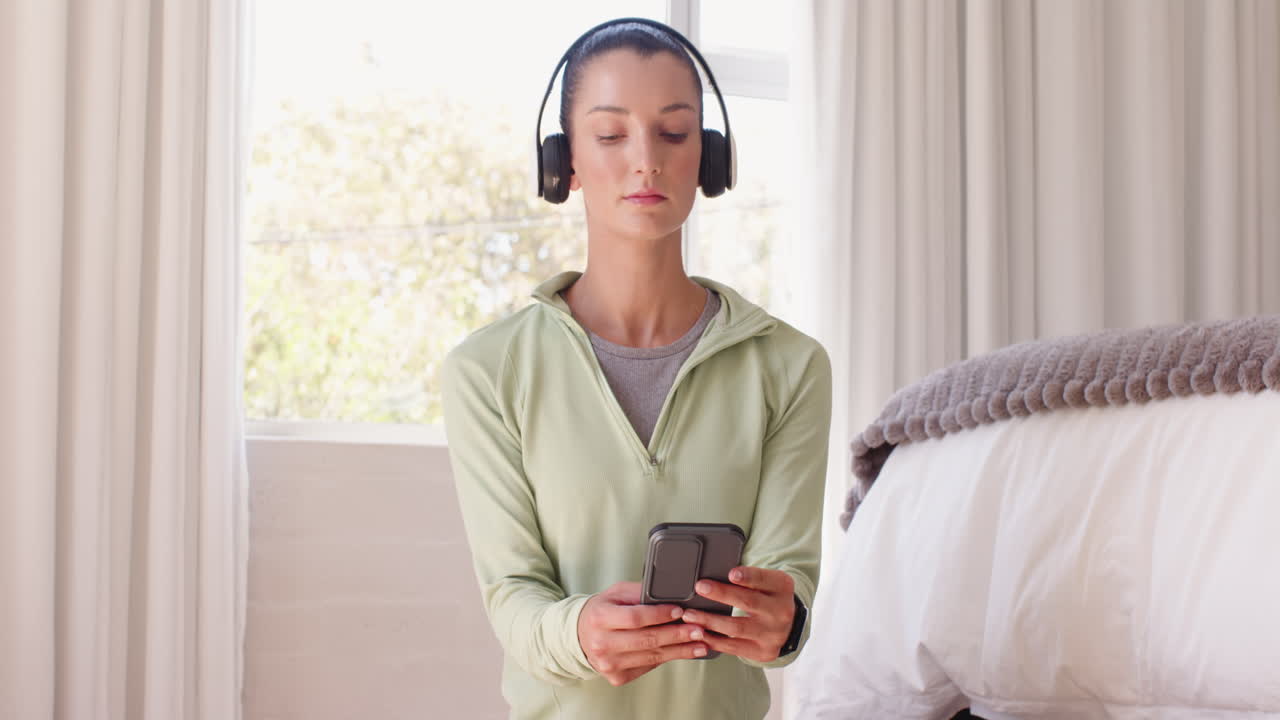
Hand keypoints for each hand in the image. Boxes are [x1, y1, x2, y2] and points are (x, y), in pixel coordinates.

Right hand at [576, 582, 709, 686]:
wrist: (581, 636)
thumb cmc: (603, 610)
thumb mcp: (616, 593)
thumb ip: (640, 592)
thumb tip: (671, 591)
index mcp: (600, 618)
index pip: (634, 618)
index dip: (659, 615)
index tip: (680, 611)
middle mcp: (602, 643)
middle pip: (646, 640)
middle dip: (677, 635)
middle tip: (698, 629)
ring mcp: (609, 664)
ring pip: (651, 657)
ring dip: (680, 650)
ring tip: (701, 643)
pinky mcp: (617, 677)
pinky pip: (648, 667)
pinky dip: (668, 658)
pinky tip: (684, 652)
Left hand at [679, 566, 794, 662]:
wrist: (787, 625)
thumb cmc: (766, 596)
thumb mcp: (765, 581)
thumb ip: (746, 577)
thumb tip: (712, 572)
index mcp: (782, 587)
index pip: (764, 579)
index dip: (748, 577)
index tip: (731, 574)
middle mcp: (781, 611)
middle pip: (749, 602)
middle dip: (722, 594)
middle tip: (700, 587)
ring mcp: (773, 634)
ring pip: (737, 628)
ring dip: (710, 621)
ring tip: (689, 615)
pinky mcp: (763, 652)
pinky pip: (734, 648)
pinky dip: (713, 640)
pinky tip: (698, 634)